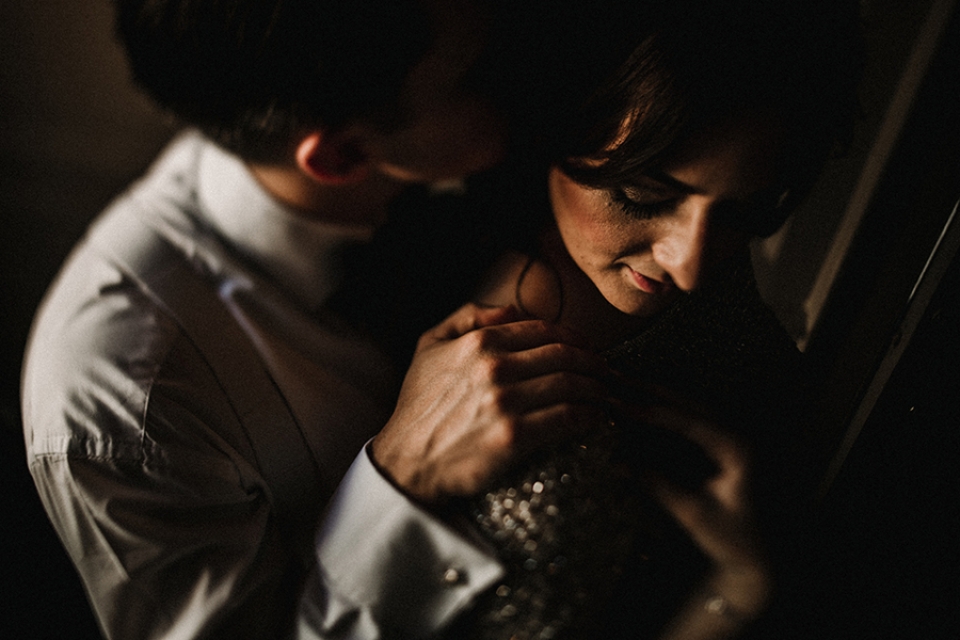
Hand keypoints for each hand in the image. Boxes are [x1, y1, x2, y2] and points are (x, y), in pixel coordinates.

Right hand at [371, 303, 610, 502]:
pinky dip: (590, 415)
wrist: (406, 461)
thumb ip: (466, 317)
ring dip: (598, 388)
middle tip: (607, 372)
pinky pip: (568, 418)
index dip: (575, 337)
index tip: (588, 348)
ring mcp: (505, 401)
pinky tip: (597, 418)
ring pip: (571, 384)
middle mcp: (495, 366)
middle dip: (594, 362)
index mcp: (479, 342)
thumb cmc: (418, 406)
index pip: (544, 330)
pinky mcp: (514, 436)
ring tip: (607, 395)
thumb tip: (510, 309)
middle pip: (565, 355)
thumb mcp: (429, 346)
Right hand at [625, 399, 772, 618]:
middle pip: (690, 404)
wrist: (756, 555)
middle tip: (617, 380)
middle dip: (652, 391)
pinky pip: (691, 420)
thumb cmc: (731, 537)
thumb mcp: (692, 513)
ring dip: (658, 396)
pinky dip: (666, 411)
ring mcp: (730, 439)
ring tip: (624, 384)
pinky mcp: (721, 447)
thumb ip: (658, 486)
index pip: (691, 421)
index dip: (655, 412)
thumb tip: (618, 465)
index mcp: (737, 449)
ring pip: (690, 407)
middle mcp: (737, 436)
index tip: (624, 406)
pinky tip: (643, 405)